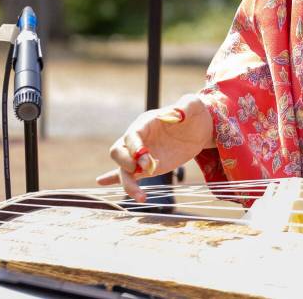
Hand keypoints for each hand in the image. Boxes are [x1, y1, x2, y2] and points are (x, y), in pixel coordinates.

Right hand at [96, 93, 212, 201]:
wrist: (200, 127)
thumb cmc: (194, 112)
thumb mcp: (193, 105)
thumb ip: (185, 107)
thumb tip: (178, 114)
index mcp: (146, 122)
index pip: (131, 136)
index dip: (135, 149)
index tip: (146, 162)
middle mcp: (139, 139)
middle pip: (118, 152)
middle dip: (126, 163)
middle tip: (146, 171)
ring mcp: (142, 154)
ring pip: (123, 169)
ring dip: (128, 183)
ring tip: (141, 197)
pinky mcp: (148, 167)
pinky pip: (131, 175)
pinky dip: (118, 181)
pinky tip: (102, 182)